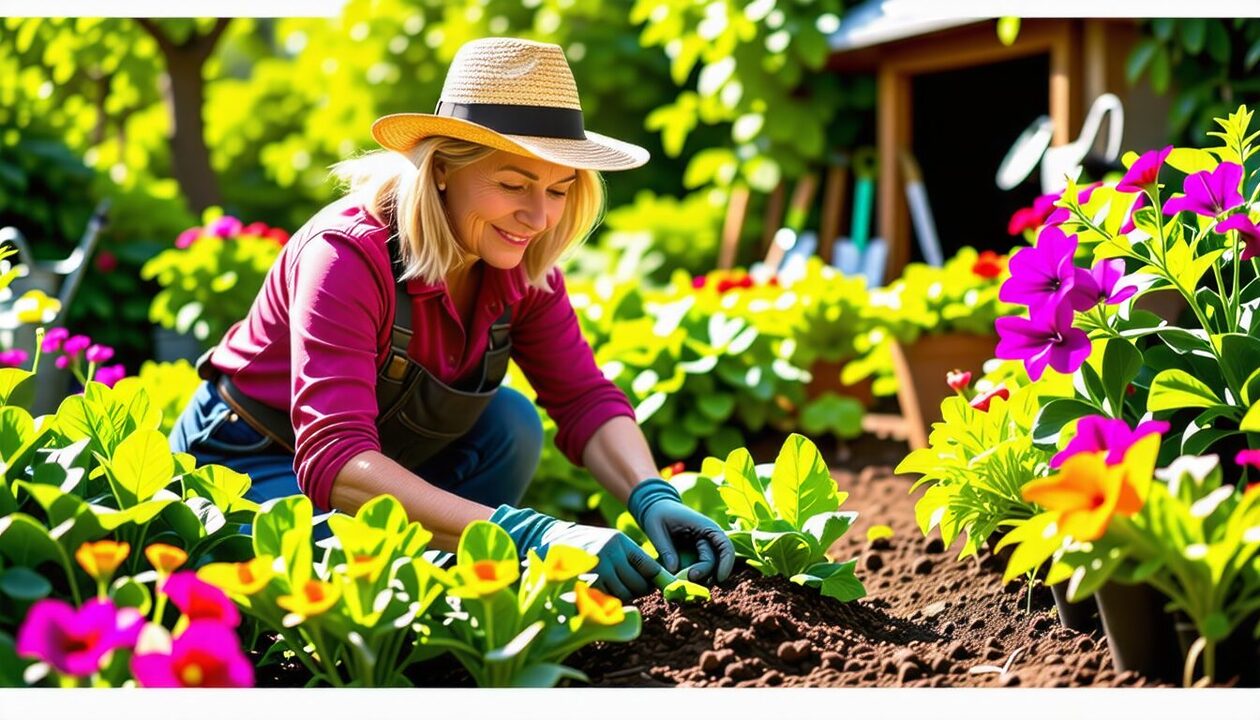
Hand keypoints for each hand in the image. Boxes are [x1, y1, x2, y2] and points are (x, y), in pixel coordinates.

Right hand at [489, 504, 663, 600]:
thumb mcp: (610, 540)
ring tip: (617, 592)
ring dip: (623, 597)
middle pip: (638, 584)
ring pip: (623, 594)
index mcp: (620, 541)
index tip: (656, 584)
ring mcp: (596, 568)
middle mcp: (610, 553)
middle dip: (639, 591)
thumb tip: (656, 577)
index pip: (649, 566)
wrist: (552, 537)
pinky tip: (604, 595)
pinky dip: (608, 602)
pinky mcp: (584, 581)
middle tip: (633, 590)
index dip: (656, 579)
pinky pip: (605, 599)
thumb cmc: (587, 542)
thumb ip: (630, 556)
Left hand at [628, 478, 734, 583]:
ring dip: (700, 578)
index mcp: (705, 527)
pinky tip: (682, 583)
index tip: (719, 579)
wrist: (656, 509)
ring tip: (683, 584)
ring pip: (708, 568)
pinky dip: (692, 577)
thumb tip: (674, 570)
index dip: (726, 563)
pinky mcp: (694, 556)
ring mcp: (702, 548)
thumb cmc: (658, 514)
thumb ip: (665, 549)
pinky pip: (698, 569)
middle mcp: (708, 538)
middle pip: (715, 561)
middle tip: (687, 580)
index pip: (725, 546)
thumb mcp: (656, 528)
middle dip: (704, 573)